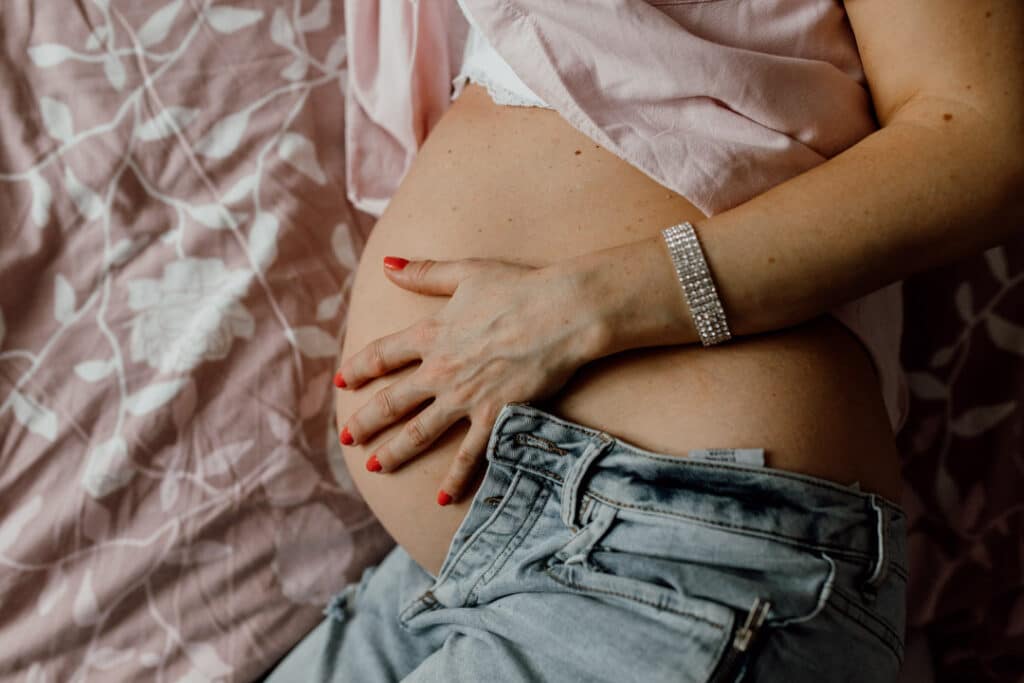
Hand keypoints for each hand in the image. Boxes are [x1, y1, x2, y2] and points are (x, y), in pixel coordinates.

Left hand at [335, 255, 602, 504]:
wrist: (561, 313)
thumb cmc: (518, 287)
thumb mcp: (466, 272)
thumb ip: (424, 272)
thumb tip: (387, 265)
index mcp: (431, 333)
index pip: (381, 356)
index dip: (358, 370)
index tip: (341, 383)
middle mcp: (440, 370)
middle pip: (391, 401)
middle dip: (366, 421)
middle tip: (348, 437)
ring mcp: (464, 397)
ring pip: (419, 432)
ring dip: (395, 452)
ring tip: (375, 467)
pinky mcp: (493, 417)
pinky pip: (469, 455)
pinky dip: (455, 479)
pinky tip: (441, 498)